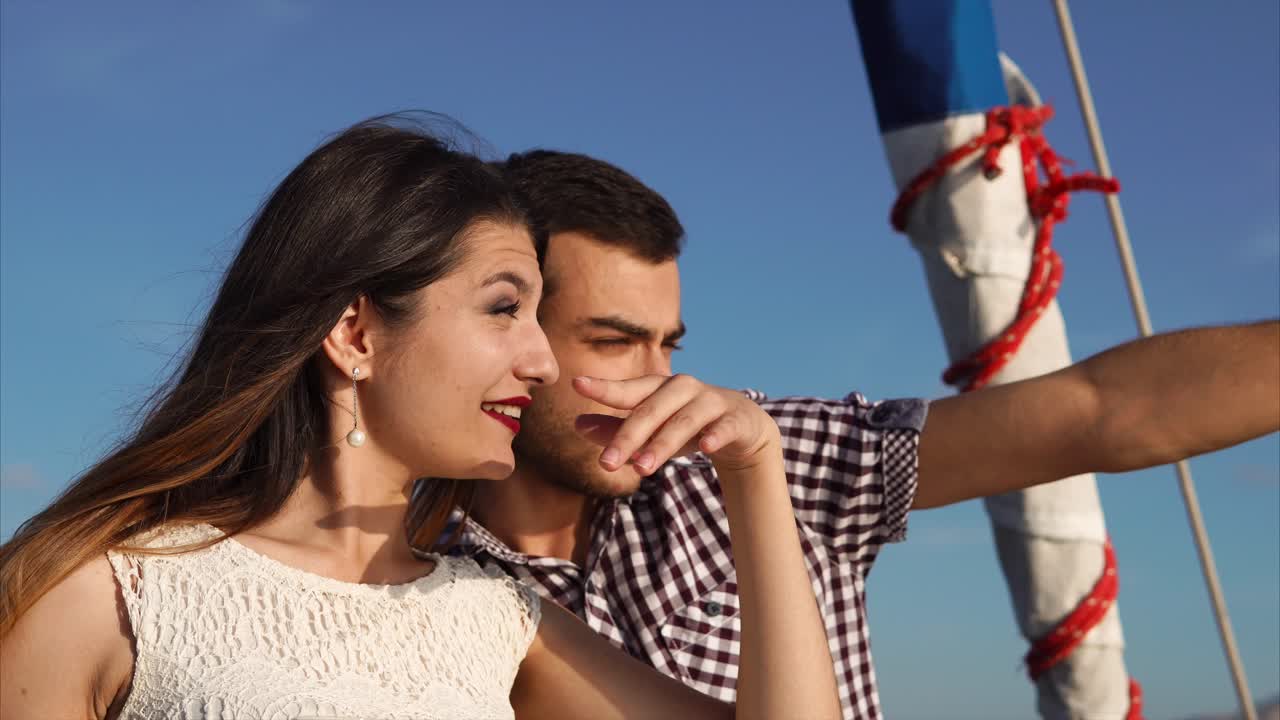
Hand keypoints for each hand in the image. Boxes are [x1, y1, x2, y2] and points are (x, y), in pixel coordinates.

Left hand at [571, 374, 781, 474]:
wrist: (742, 426)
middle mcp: (683, 388)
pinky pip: (723, 427)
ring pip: (683, 421)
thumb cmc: (687, 425)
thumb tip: (576, 425)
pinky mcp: (735, 419)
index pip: (628, 389)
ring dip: (661, 443)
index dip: (604, 387)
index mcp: (658, 388)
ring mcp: (710, 401)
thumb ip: (617, 428)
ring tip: (642, 469)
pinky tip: (705, 447)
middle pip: (651, 410)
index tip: (576, 384)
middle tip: (606, 464)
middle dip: (628, 436)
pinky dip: (715, 435)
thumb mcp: (653, 428)